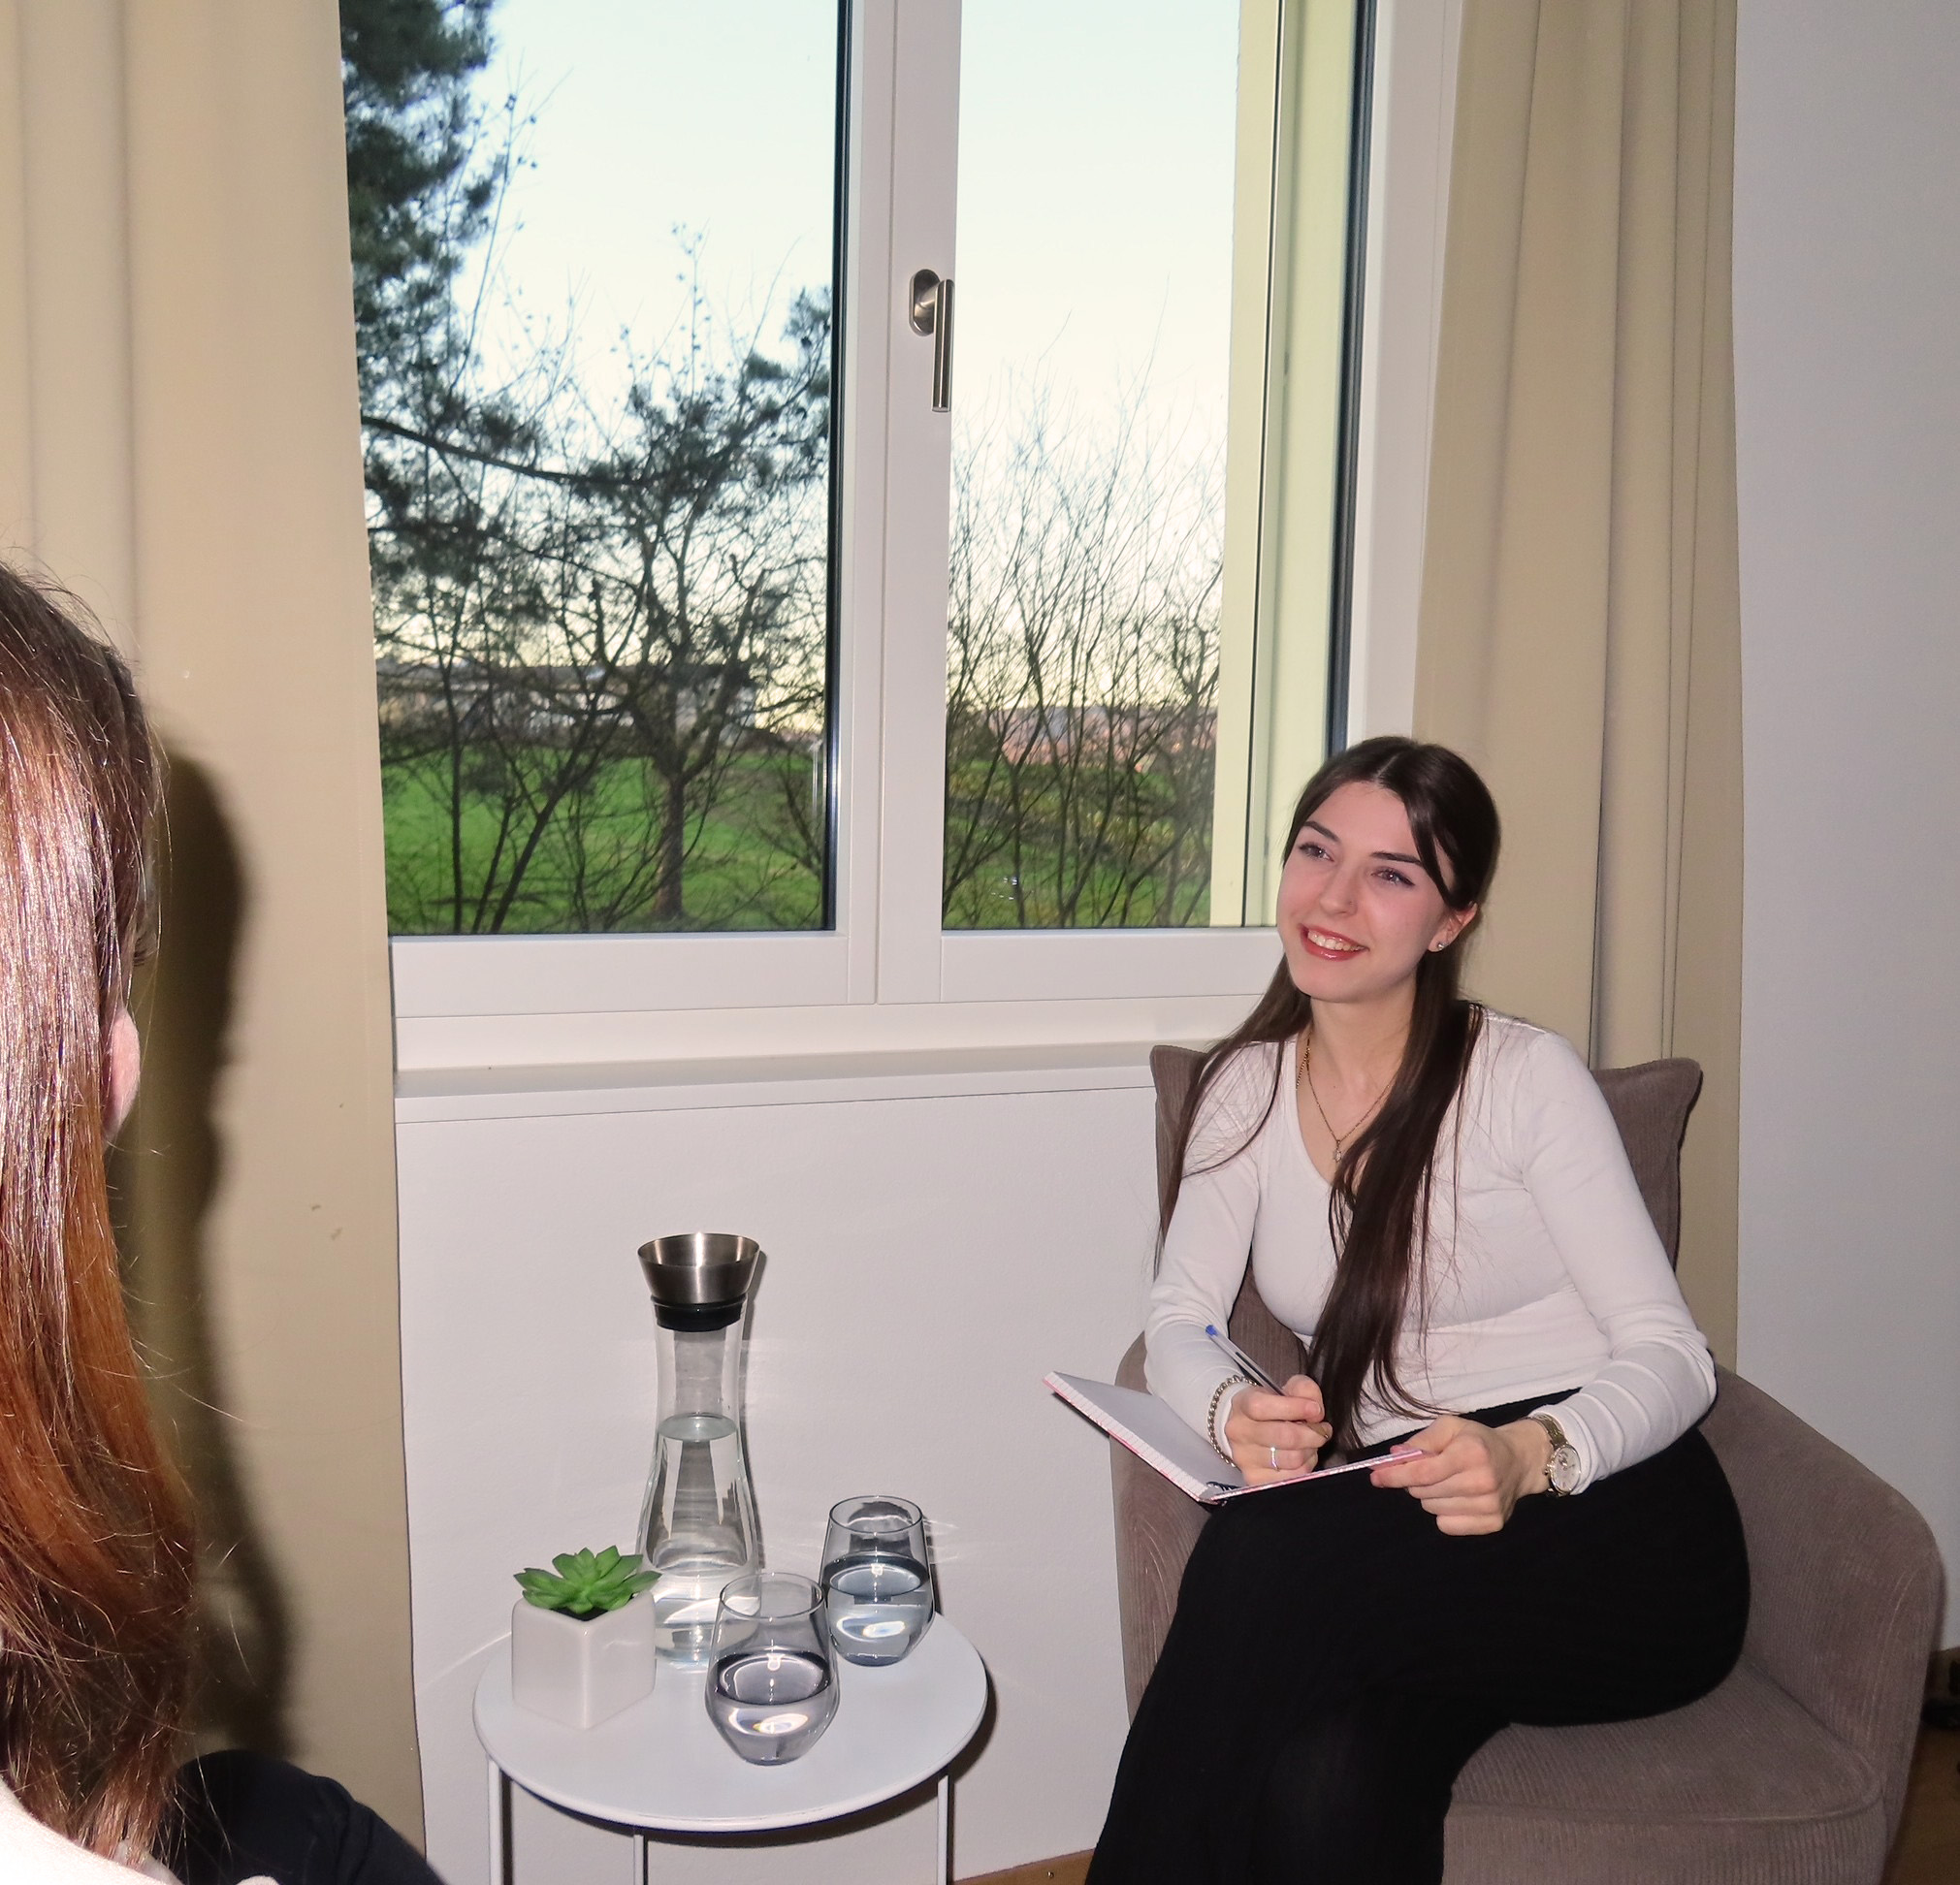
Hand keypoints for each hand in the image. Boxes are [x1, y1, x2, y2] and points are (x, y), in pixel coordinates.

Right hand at [1224, 1375, 1333, 1483]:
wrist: (1249, 1429)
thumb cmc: (1270, 1409)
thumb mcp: (1285, 1389)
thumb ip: (1304, 1390)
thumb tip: (1315, 1411)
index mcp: (1242, 1405)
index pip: (1262, 1407)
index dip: (1295, 1408)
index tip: (1315, 1409)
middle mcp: (1239, 1433)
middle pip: (1284, 1437)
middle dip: (1312, 1433)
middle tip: (1321, 1430)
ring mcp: (1245, 1459)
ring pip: (1292, 1459)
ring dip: (1310, 1451)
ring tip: (1310, 1443)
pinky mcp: (1255, 1479)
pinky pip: (1293, 1477)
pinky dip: (1305, 1467)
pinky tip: (1302, 1457)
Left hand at [1368, 1415, 1549, 1533]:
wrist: (1519, 1461)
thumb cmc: (1478, 1440)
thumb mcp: (1450, 1427)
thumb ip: (1422, 1440)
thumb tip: (1394, 1456)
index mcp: (1471, 1453)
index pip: (1423, 1472)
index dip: (1395, 1475)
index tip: (1376, 1477)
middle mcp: (1482, 1482)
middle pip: (1424, 1492)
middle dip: (1414, 1482)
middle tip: (1427, 1471)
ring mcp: (1489, 1506)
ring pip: (1432, 1509)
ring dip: (1429, 1497)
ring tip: (1447, 1482)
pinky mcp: (1493, 1524)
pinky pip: (1447, 1526)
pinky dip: (1444, 1514)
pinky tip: (1457, 1499)